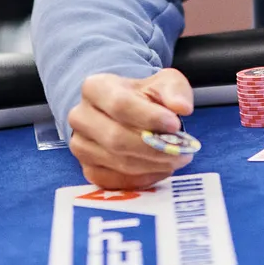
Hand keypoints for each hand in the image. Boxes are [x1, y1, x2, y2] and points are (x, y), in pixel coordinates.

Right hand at [67, 69, 194, 189]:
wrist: (128, 113)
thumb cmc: (145, 97)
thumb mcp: (164, 83)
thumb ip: (174, 91)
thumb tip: (182, 107)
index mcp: (94, 87)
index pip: (119, 104)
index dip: (148, 117)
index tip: (174, 124)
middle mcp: (80, 117)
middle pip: (116, 138)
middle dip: (153, 147)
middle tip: (182, 151)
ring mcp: (81, 146)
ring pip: (118, 161)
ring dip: (152, 164)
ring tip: (177, 159)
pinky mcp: (88, 170)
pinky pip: (115, 181)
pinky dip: (143, 178)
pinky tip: (162, 169)